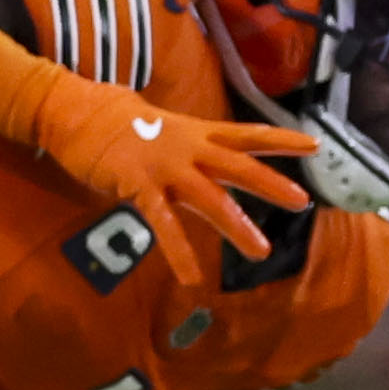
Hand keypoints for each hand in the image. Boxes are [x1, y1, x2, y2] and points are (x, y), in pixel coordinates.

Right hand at [26, 75, 316, 269]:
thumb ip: (187, 149)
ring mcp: (164, 166)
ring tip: (262, 252)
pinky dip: (179, 252)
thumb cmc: (114, 120)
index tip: (315, 145)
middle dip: (272, 184)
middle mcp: (187, 148)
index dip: (281, 140)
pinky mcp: (138, 185)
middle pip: (238, 166)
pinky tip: (192, 278)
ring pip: (210, 199)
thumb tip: (206, 161)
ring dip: (237, 226)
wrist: (73, 111)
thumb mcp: (160, 128)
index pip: (247, 134)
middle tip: (303, 202)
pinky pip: (164, 224)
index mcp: (195, 132)